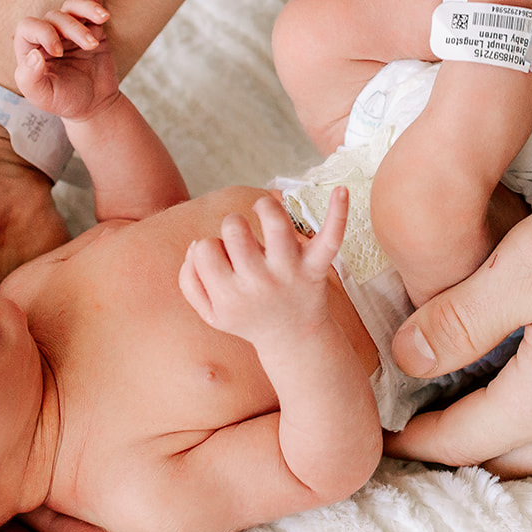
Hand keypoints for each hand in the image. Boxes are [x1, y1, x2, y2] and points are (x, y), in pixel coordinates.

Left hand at [13, 0, 119, 119]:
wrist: (94, 106)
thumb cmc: (63, 100)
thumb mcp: (42, 97)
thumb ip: (29, 79)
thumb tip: (33, 55)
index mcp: (30, 49)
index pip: (28, 26)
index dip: (42, 33)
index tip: (58, 51)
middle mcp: (48, 35)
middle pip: (54, 15)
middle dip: (72, 28)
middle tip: (89, 46)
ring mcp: (70, 30)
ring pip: (72, 7)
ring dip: (87, 9)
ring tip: (102, 18)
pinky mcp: (92, 29)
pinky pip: (90, 6)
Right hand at [179, 188, 348, 345]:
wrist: (294, 340)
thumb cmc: (248, 317)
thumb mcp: (210, 313)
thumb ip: (190, 280)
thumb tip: (195, 245)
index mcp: (229, 295)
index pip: (205, 247)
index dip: (210, 248)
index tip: (223, 263)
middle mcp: (259, 282)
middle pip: (234, 228)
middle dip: (233, 226)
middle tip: (243, 243)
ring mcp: (290, 272)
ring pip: (274, 221)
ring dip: (265, 207)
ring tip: (264, 213)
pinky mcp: (317, 267)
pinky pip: (331, 236)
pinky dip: (337, 213)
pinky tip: (341, 191)